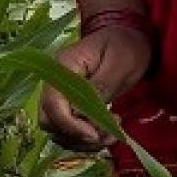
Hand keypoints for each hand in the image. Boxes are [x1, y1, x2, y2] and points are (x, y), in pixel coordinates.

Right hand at [39, 27, 152, 150]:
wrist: (126, 35)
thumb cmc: (125, 46)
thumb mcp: (119, 64)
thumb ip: (100, 88)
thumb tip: (85, 116)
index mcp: (64, 68)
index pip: (53, 103)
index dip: (70, 125)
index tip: (95, 135)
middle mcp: (56, 83)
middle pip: (50, 120)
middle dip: (77, 136)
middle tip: (106, 136)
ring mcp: (61, 95)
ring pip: (58, 130)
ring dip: (83, 141)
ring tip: (111, 135)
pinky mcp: (70, 104)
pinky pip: (69, 129)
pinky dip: (85, 139)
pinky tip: (106, 133)